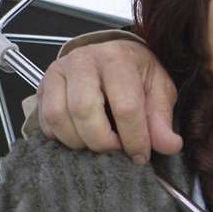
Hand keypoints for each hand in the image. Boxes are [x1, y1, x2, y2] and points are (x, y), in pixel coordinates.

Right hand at [36, 40, 181, 160]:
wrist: (112, 54)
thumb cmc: (136, 73)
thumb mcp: (158, 89)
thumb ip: (161, 118)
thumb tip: (169, 146)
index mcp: (118, 59)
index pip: (125, 106)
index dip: (134, 138)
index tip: (141, 156)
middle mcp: (83, 61)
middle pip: (84, 111)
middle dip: (102, 142)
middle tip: (117, 150)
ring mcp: (58, 72)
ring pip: (59, 117)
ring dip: (79, 141)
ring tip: (99, 144)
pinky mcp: (43, 86)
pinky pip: (45, 121)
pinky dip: (61, 137)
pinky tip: (80, 137)